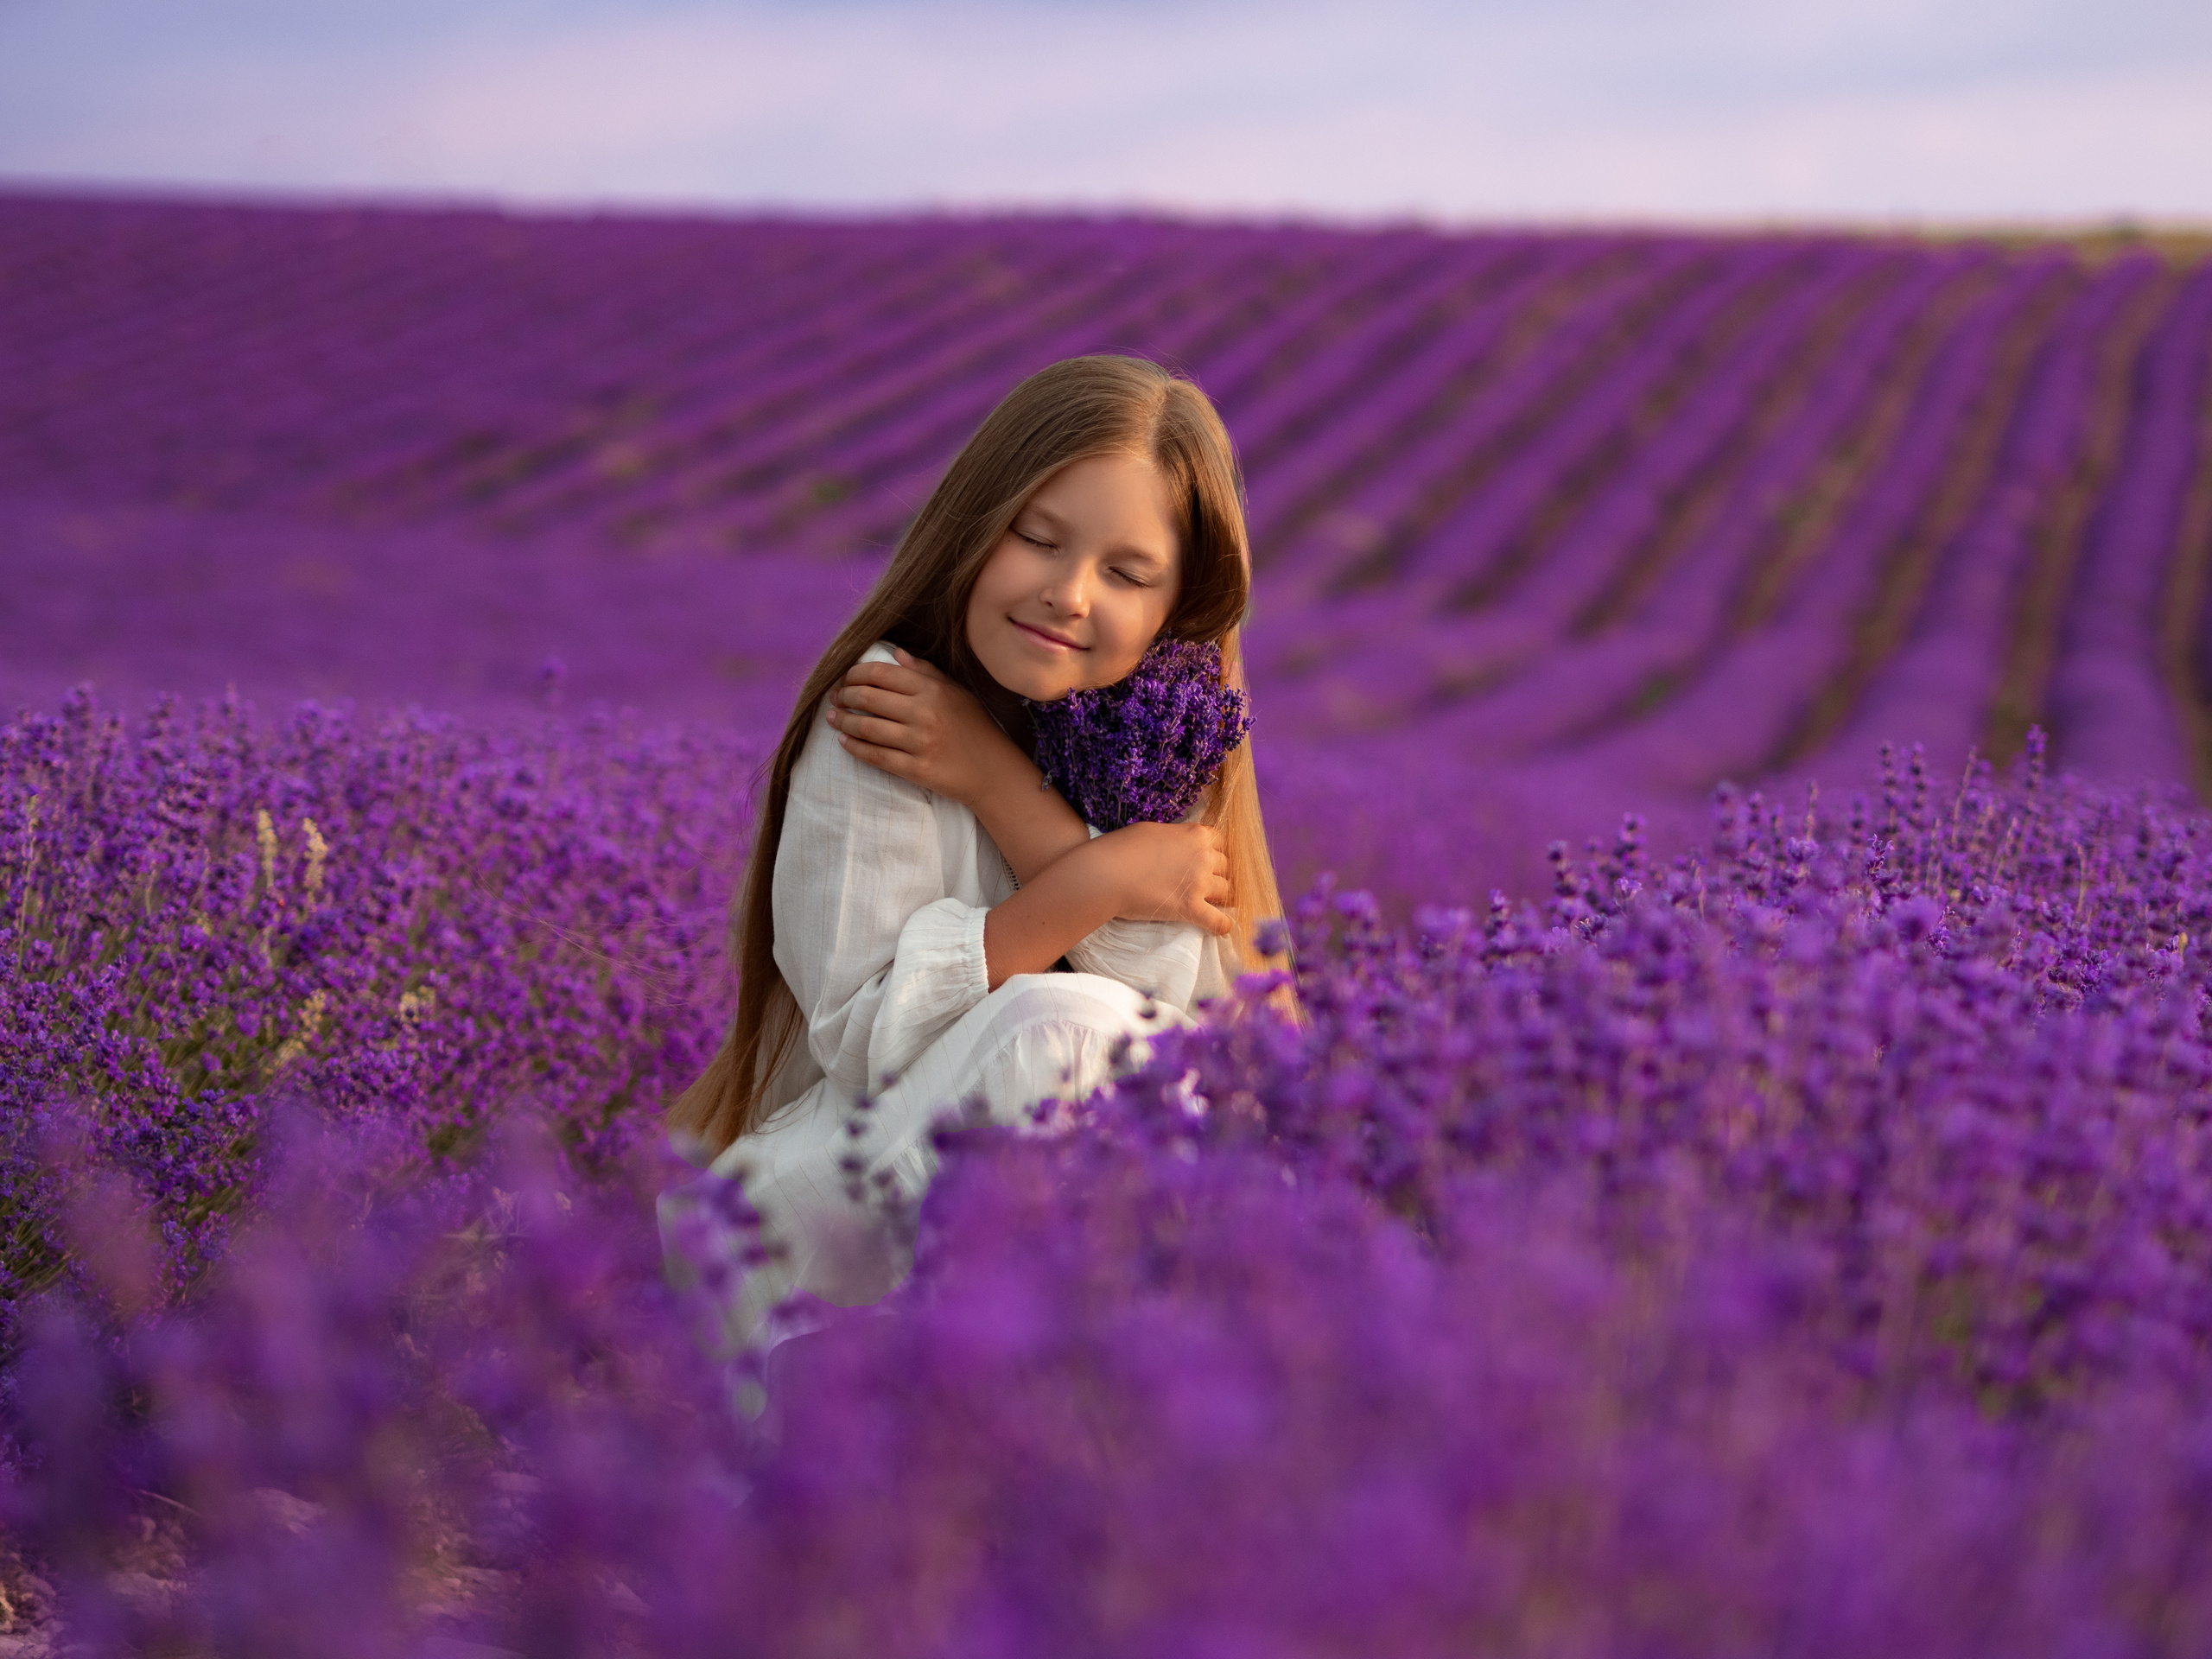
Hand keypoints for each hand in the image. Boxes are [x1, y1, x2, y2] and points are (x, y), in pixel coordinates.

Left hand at [827, 649, 1021, 806]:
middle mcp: (925, 713)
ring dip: (843, 721)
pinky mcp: (916, 769)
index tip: (845, 678)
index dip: (855, 674)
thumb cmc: (975, 728)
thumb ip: (926, 672)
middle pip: (868, 698)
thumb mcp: (956, 693)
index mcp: (932, 690)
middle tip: (834, 697)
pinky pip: (875, 756)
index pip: (881, 674)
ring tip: (833, 717)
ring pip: (867, 728)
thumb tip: (897, 654)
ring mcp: (920, 742)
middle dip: (844, 695)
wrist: (994, 772)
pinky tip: (844, 741)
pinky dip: (854, 747)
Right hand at [1095, 822, 1232, 935]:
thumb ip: (1177, 837)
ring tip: (1211, 903)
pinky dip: (1222, 925)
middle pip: (1226, 867)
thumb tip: (1181, 845)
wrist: (1106, 873)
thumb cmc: (1122, 848)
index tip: (1210, 861)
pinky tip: (1221, 927)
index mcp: (1196, 835)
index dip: (1216, 853)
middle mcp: (1203, 857)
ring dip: (1219, 898)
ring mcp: (1199, 883)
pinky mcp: (1190, 908)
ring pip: (1226, 892)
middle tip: (1206, 883)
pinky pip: (1219, 921)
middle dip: (1218, 875)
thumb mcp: (1154, 830)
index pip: (1222, 843)